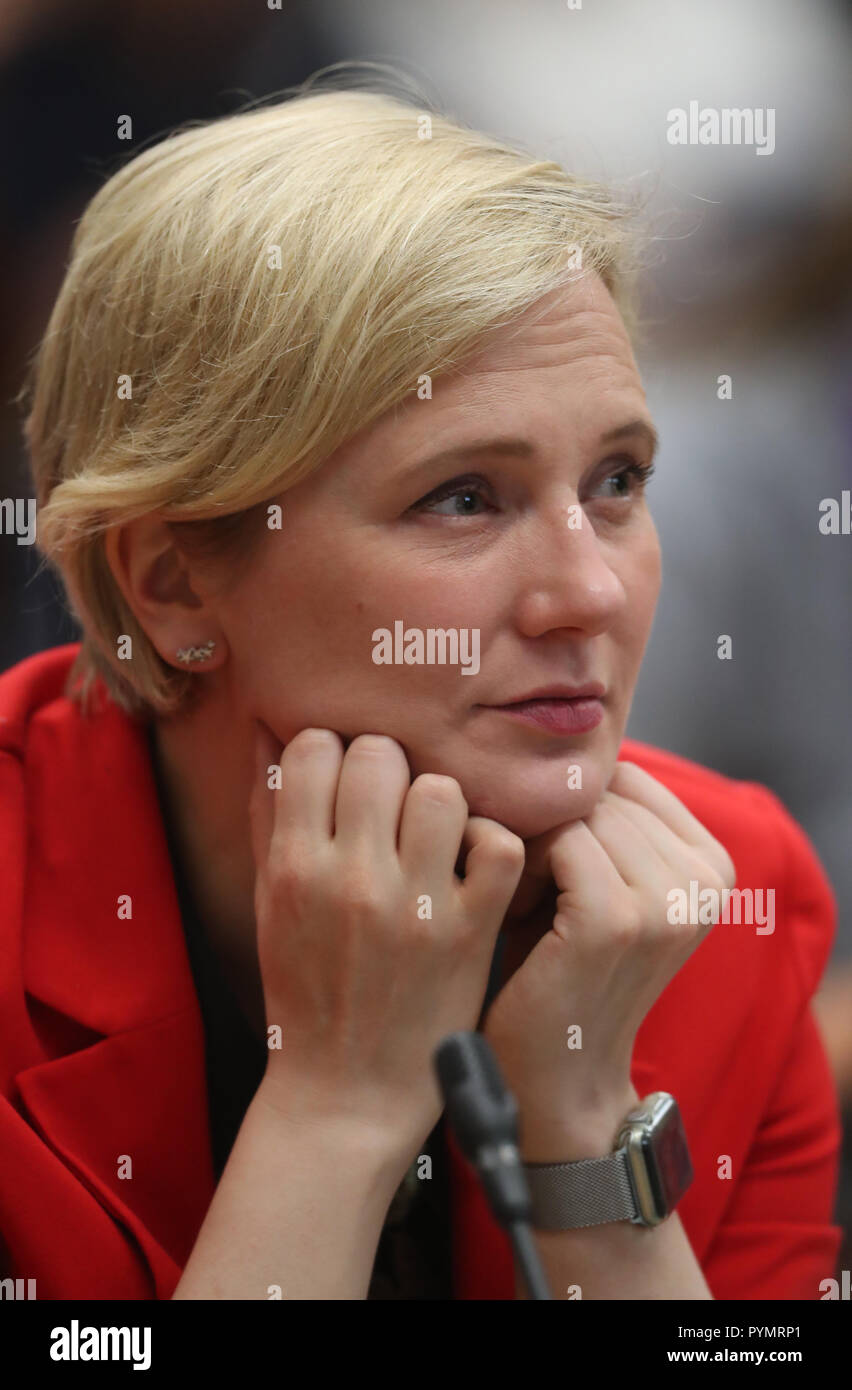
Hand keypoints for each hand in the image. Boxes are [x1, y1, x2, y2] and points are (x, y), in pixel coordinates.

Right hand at [249, 723, 525, 1155]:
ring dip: (441, 802)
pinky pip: (499, 845)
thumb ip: (270, 814)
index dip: (332, 752)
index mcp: (294, 865)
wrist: (345, 1095)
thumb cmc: (304, 990)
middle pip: (379, 755)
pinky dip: (492, 844)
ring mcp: (417, 905)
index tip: (344, 781)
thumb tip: (272, 728)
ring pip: (442, 789)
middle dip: (387, 768)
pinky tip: (475, 864)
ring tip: (436, 832)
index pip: (314, 747)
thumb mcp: (269, 903)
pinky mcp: (471, 932)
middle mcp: (352, 877)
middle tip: (393, 804)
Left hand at [481, 761, 736, 1154]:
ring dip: (531, 846)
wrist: (554, 1072)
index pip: (626, 776)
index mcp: (711, 863)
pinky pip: (555, 840)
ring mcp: (665, 902)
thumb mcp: (599, 879)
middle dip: (550, 828)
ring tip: (522, 900)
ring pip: (574, 812)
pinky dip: (519, 864)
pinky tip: (514, 907)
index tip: (552, 864)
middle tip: (528, 888)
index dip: (572, 809)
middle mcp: (702, 879)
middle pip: (599, 792)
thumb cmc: (559, 964)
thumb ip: (602, 814)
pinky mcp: (615, 921)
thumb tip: (560, 736)